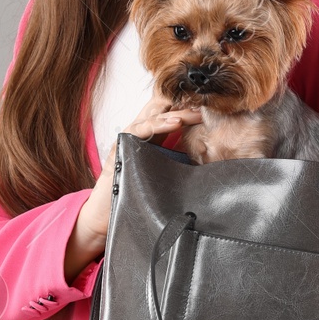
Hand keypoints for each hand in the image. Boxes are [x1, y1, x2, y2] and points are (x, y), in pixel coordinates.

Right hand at [66, 96, 202, 279]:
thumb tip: (210, 157)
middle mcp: (139, 133)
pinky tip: (173, 123)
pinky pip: (139, 130)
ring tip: (193, 113)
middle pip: (162, 110)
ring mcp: (128, 138)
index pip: (170, 114)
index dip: (188, 108)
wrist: (108, 214)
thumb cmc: (137, 194)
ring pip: (152, 116)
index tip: (211, 107)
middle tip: (206, 104)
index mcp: (151, 137)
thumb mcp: (164, 172)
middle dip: (184, 106)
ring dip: (174, 114)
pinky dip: (156, 125)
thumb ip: (181, 161)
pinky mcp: (119, 146)